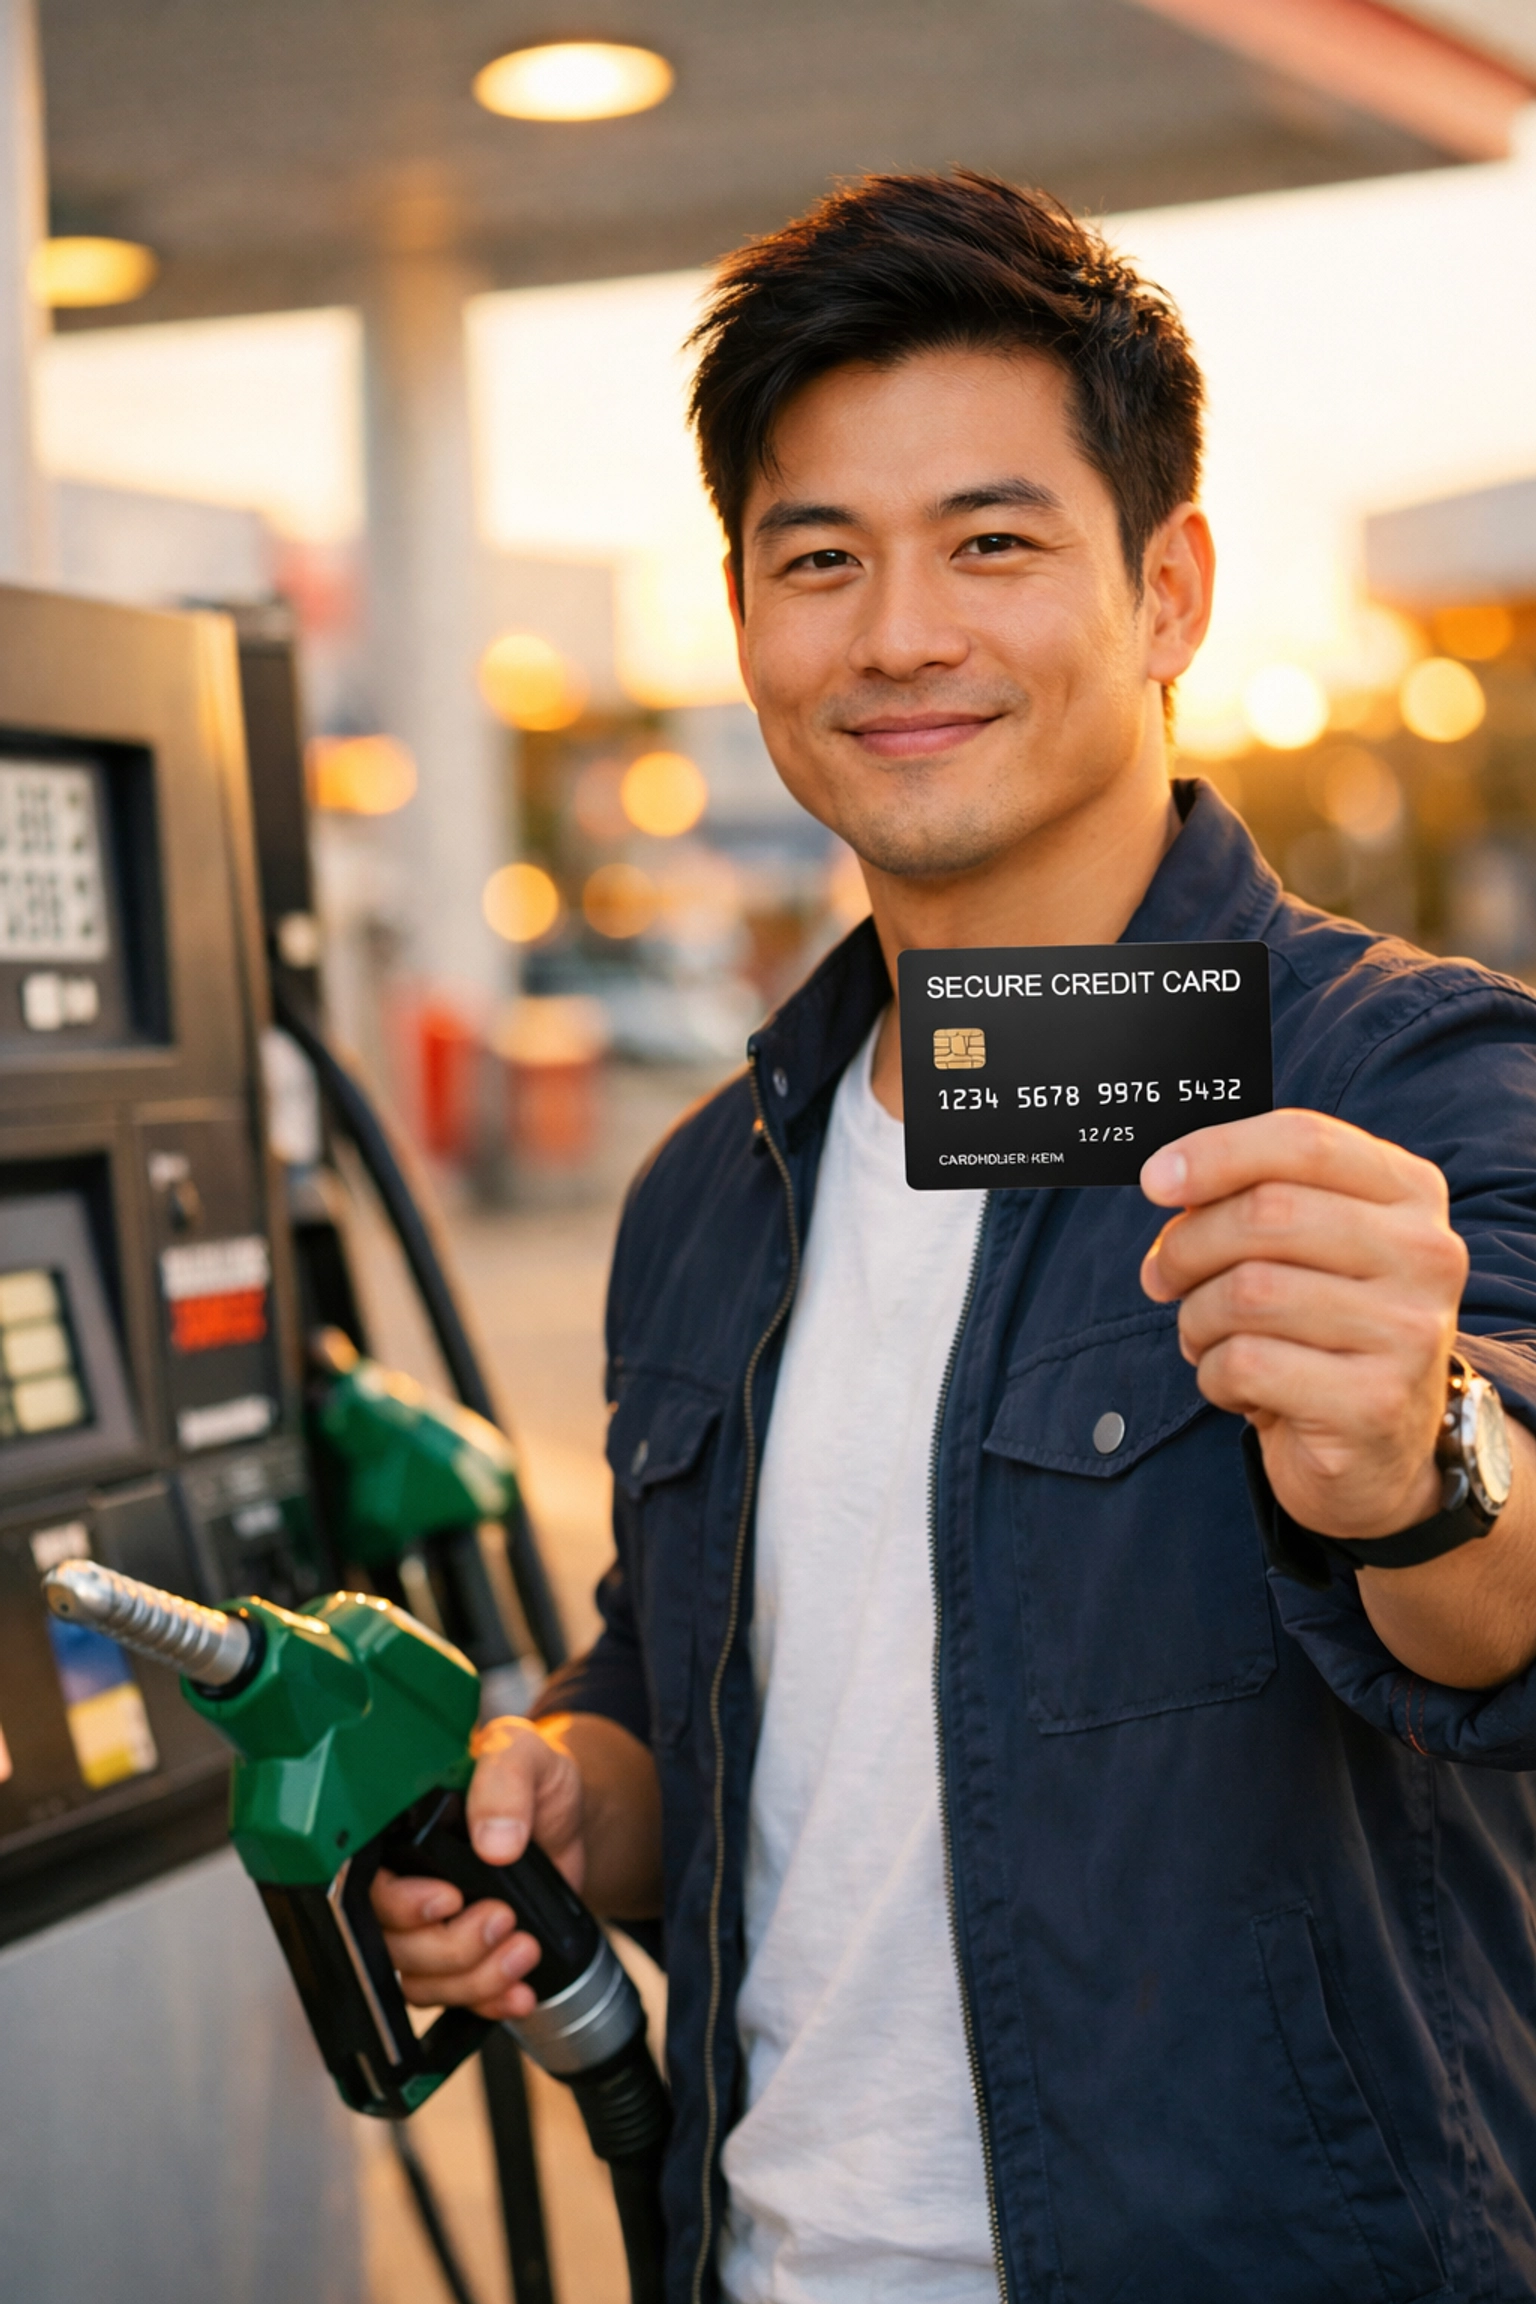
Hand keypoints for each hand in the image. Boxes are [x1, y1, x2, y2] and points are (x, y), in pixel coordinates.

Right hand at [369, 1714, 585, 2022]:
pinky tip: (519, 1989)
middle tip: (504, 1919)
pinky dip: (488, 2001)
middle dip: (451, 1946)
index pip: (370, 1883)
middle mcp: (407, 1881)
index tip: (449, 1900)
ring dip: (475, 1978)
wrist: (572, 1821)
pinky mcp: (460, 1957)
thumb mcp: (526, 1756)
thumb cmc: (537, 1779)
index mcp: (403, 1829)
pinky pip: (453, 1999)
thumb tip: (493, 1840)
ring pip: (421, 1980)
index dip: (401, 1905)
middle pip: (393, 1943)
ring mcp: (431, 1925)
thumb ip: (505, 1782)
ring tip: (525, 1949)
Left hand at [1139, 1109, 1466, 1541]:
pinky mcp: (1372, 1402)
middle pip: (1266, 1213)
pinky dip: (1214, 1374)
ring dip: (1197, 1317)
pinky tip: (1236, 1385)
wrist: (1379, 1451)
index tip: (1156, 1180)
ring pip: (1248, 1292)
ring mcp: (1407, 1331)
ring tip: (1206, 1336)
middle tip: (1162, 1276)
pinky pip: (1247, 1363)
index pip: (1303, 1141)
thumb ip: (1255, 1198)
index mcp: (1410, 1193)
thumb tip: (1168, 1181)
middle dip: (1189, 1246)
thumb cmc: (1326, 1331)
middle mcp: (1424, 1253)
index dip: (1216, 1153)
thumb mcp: (1309, 1248)